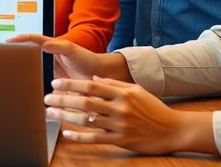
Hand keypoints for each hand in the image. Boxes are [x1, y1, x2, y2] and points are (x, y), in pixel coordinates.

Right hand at [7, 34, 131, 81]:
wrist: (99, 77)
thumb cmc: (88, 59)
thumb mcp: (71, 49)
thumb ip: (57, 46)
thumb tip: (43, 43)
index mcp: (51, 47)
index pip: (33, 40)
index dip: (20, 39)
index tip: (8, 41)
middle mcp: (48, 59)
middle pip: (28, 56)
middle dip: (17, 57)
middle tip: (5, 58)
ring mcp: (50, 72)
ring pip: (32, 72)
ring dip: (22, 73)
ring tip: (10, 75)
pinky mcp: (54, 86)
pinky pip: (40, 86)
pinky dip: (32, 88)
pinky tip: (25, 92)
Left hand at [44, 76, 216, 155]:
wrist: (174, 129)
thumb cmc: (154, 108)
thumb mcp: (136, 90)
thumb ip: (114, 84)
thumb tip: (93, 80)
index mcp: (122, 93)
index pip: (90, 86)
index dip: (71, 84)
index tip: (55, 83)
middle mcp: (119, 108)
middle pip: (85, 102)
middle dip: (63, 99)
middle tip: (46, 98)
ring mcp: (119, 125)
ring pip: (87, 120)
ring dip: (66, 116)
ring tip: (51, 113)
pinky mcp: (121, 140)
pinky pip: (96, 138)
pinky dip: (80, 136)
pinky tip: (67, 134)